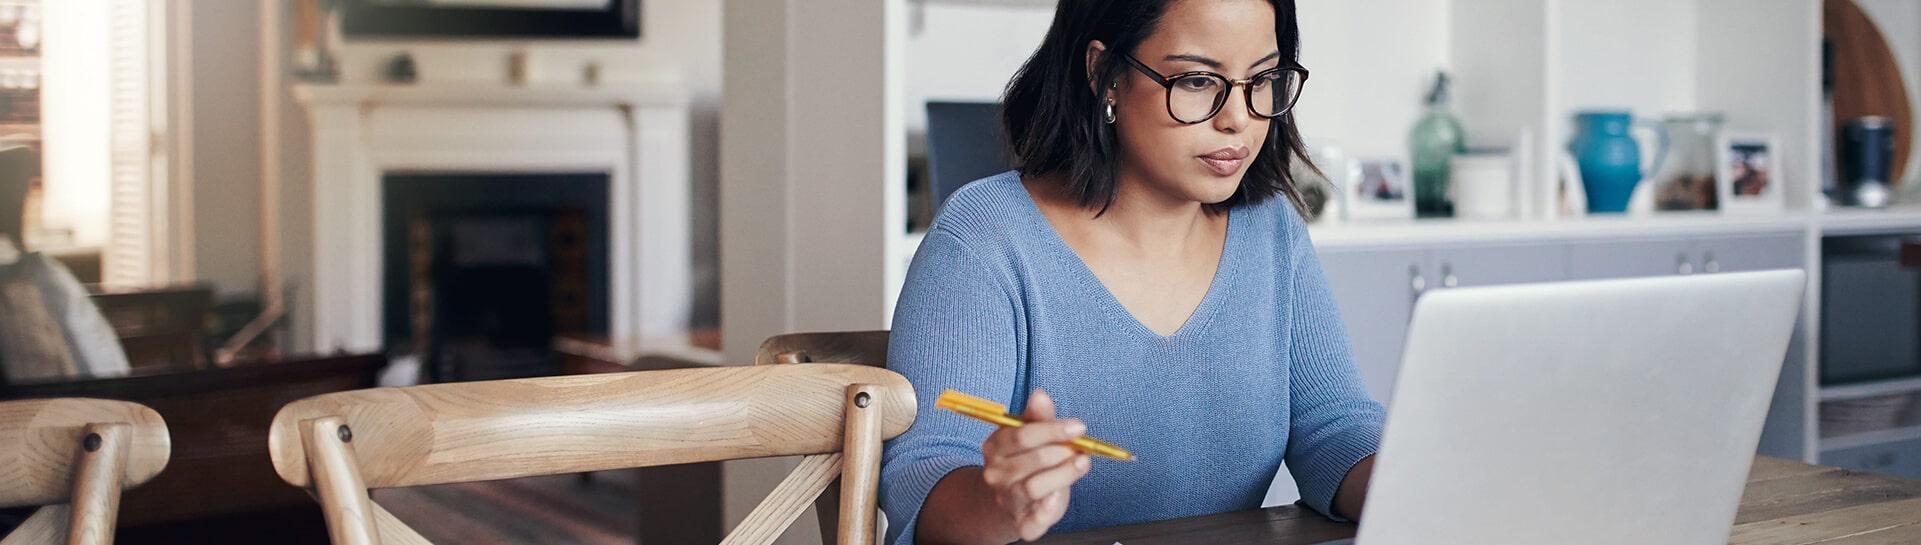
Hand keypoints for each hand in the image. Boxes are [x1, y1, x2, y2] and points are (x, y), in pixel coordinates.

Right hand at [979, 388, 1091, 541]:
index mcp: (995, 447)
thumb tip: (1040, 394)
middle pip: (1033, 460)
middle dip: (1062, 452)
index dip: (1052, 429)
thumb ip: (1038, 417)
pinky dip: (1044, 513)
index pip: (1021, 435)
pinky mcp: (1021, 522)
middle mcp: (996, 473)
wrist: (1012, 501)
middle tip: (1081, 449)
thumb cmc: (1027, 462)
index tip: (1079, 427)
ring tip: (1082, 464)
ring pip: (1035, 487)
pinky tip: (1055, 500)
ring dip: (1064, 474)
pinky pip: (1031, 521)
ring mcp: (1007, 499)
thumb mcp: (1032, 437)